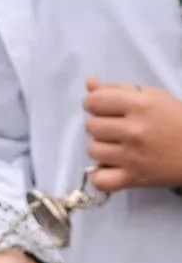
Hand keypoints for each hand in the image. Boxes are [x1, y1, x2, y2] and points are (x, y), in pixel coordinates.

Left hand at [83, 76, 181, 190]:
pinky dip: (101, 176)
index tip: (103, 109)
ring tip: (117, 147)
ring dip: (100, 149)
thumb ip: (116, 89)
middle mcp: (135, 130)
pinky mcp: (132, 178)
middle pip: (90, 126)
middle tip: (116, 129)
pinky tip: (112, 168)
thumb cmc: (174, 119)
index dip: (94, 104)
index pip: (94, 102)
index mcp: (140, 105)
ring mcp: (132, 156)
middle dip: (99, 126)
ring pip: (92, 150)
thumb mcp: (151, 96)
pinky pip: (100, 180)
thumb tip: (89, 83)